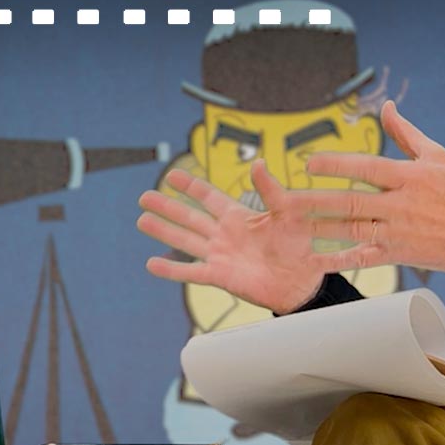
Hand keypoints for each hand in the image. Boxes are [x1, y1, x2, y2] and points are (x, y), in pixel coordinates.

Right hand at [136, 161, 326, 312]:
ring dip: (163, 231)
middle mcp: (224, 234)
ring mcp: (219, 255)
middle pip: (189, 216)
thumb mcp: (287, 212)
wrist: (302, 281)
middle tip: (145, 197)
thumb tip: (257, 162)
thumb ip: (270, 189)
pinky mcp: (219, 276)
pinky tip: (151, 264)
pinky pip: (190, 272)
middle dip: (167, 207)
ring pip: (185, 240)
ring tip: (142, 221)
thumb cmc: (299, 247)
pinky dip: (171, 269)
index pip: (208, 196)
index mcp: (238, 216)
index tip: (172, 175)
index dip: (190, 185)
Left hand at [277, 101, 444, 275]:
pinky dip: (339, 259)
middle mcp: (401, 205)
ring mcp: (398, 232)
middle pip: (351, 201)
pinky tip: (315, 259)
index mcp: (409, 177)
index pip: (366, 168)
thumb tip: (386, 106)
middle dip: (315, 200)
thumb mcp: (437, 156)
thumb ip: (405, 133)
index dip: (336, 164)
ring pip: (352, 230)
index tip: (309, 162)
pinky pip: (364, 258)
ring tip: (289, 223)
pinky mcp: (398, 255)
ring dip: (318, 227)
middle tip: (284, 198)